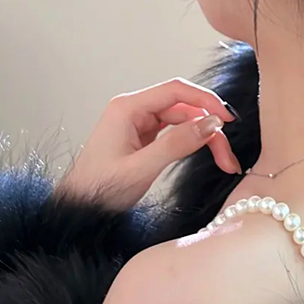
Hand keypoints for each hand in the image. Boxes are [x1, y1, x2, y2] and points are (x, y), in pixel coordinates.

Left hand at [56, 78, 241, 209]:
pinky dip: (193, 143)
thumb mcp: (141, 169)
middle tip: (227, 155)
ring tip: (224, 161)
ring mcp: (139, 124)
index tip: (227, 119)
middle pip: (184, 108)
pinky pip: (176, 133)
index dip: (206, 101)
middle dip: (209, 128)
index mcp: (127, 108)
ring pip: (184, 121)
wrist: (76, 213)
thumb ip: (177, 144)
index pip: (176, 90)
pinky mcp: (143, 138)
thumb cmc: (97, 192)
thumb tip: (212, 123)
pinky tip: (207, 155)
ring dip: (205, 138)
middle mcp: (134, 110)